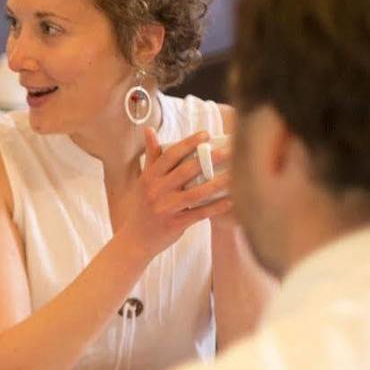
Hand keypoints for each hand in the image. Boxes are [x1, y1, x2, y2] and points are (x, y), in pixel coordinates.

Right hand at [117, 127, 233, 263]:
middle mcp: (156, 191)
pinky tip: (230, 200)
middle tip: (229, 151)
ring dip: (217, 183)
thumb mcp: (144, 180)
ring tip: (235, 174)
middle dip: (209, 159)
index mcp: (150, 177)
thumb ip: (152, 156)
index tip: (206, 135)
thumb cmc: (143, 206)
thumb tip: (149, 130)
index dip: (188, 143)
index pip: (170, 155)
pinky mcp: (175, 224)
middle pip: (186, 171)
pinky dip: (216, 207)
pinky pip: (200, 213)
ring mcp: (165, 208)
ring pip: (196, 193)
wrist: (135, 238)